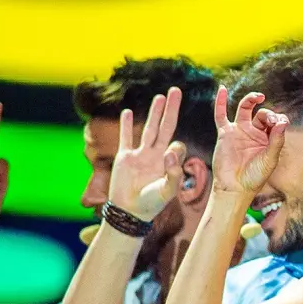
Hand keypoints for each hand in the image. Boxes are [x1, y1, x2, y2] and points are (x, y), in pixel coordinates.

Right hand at [109, 87, 185, 220]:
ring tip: (160, 96)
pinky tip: (127, 112)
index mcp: (169, 162)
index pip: (177, 145)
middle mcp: (156, 154)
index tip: (168, 157)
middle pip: (166, 126)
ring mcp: (140, 154)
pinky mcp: (124, 157)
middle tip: (176, 90)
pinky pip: (125, 138)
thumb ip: (173, 173)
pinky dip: (125, 125)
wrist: (130, 213)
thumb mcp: (167, 191)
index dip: (176, 148)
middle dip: (171, 109)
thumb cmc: (151, 204)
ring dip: (154, 112)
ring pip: (148, 128)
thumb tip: (170, 150)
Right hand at [210, 86, 288, 194]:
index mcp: (268, 138)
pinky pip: (221, 114)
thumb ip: (277, 140)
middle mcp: (254, 132)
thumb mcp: (270, 158)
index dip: (279, 119)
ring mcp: (239, 131)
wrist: (235, 187)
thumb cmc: (255, 176)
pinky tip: (221, 89)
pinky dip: (220, 101)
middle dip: (268, 114)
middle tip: (271, 121)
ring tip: (259, 96)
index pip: (276, 121)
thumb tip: (283, 121)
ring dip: (252, 100)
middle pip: (262, 114)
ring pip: (246, 109)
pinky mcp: (225, 133)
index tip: (279, 125)